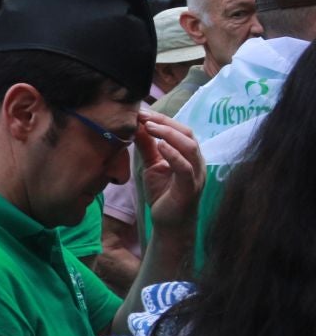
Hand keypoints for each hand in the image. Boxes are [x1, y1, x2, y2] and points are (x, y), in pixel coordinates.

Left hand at [138, 110, 204, 232]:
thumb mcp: (152, 165)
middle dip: (165, 122)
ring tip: (149, 126)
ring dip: (168, 134)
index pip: (181, 130)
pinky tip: (160, 146)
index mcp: (189, 156)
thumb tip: (137, 125)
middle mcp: (197, 162)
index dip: (162, 119)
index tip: (141, 112)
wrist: (169, 223)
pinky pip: (185, 167)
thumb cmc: (163, 194)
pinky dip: (173, 154)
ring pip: (190, 147)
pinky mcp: (190, 188)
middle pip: (187, 134)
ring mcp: (196, 175)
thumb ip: (147, 146)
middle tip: (143, 116)